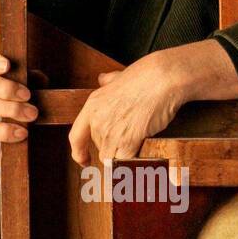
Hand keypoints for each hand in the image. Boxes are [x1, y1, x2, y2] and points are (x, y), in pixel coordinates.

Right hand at [0, 52, 38, 183]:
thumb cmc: (4, 119)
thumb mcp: (16, 101)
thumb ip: (28, 86)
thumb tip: (41, 77)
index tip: (7, 65)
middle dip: (8, 87)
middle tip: (28, 96)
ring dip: (11, 108)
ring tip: (31, 115)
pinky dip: (6, 131)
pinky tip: (22, 133)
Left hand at [68, 40, 237, 164]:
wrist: (162, 79)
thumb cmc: (145, 77)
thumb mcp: (118, 77)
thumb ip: (108, 82)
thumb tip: (103, 79)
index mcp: (92, 106)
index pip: (76, 137)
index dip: (79, 152)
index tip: (84, 160)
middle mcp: (97, 121)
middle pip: (100, 149)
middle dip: (114, 148)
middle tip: (131, 137)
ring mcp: (111, 133)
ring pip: (112, 158)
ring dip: (125, 155)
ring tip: (139, 141)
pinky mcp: (127, 142)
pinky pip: (126, 161)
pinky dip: (135, 160)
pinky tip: (143, 148)